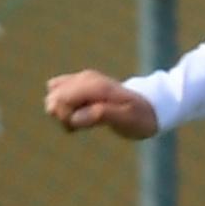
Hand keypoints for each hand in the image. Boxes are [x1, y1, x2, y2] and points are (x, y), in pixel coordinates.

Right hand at [44, 70, 158, 138]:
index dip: (64, 117)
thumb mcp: (126, 120)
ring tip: (84, 122)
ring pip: (54, 97)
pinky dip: (67, 109)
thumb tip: (76, 117)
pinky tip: (80, 116)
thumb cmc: (140, 117)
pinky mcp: (81, 85)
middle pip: (53, 98)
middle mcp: (85, 79)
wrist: (152, 106)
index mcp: (94, 86)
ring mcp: (82, 80)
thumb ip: (101, 115)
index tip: (79, 126)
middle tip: (83, 125)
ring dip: (64, 114)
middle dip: (62, 116)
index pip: (59, 99)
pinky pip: (60, 95)